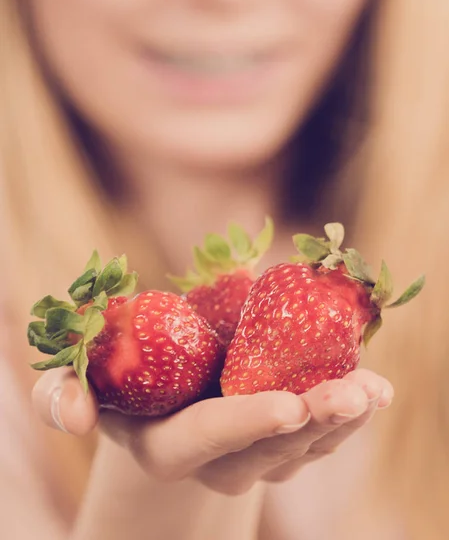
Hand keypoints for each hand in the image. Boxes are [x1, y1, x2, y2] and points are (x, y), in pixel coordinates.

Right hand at [33, 368, 392, 494]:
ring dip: (344, 419)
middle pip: (270, 449)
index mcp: (170, 445)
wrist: (166, 397)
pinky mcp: (284, 443)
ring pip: (305, 447)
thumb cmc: (125, 385)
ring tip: (376, 389)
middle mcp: (218, 460)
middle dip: (313, 421)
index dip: (246, 421)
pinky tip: (374, 389)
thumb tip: (75, 418)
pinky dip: (350, 413)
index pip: (209, 438)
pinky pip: (322, 435)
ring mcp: (257, 455)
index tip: (288, 402)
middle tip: (352, 392)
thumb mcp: (86, 386)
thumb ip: (64, 397)